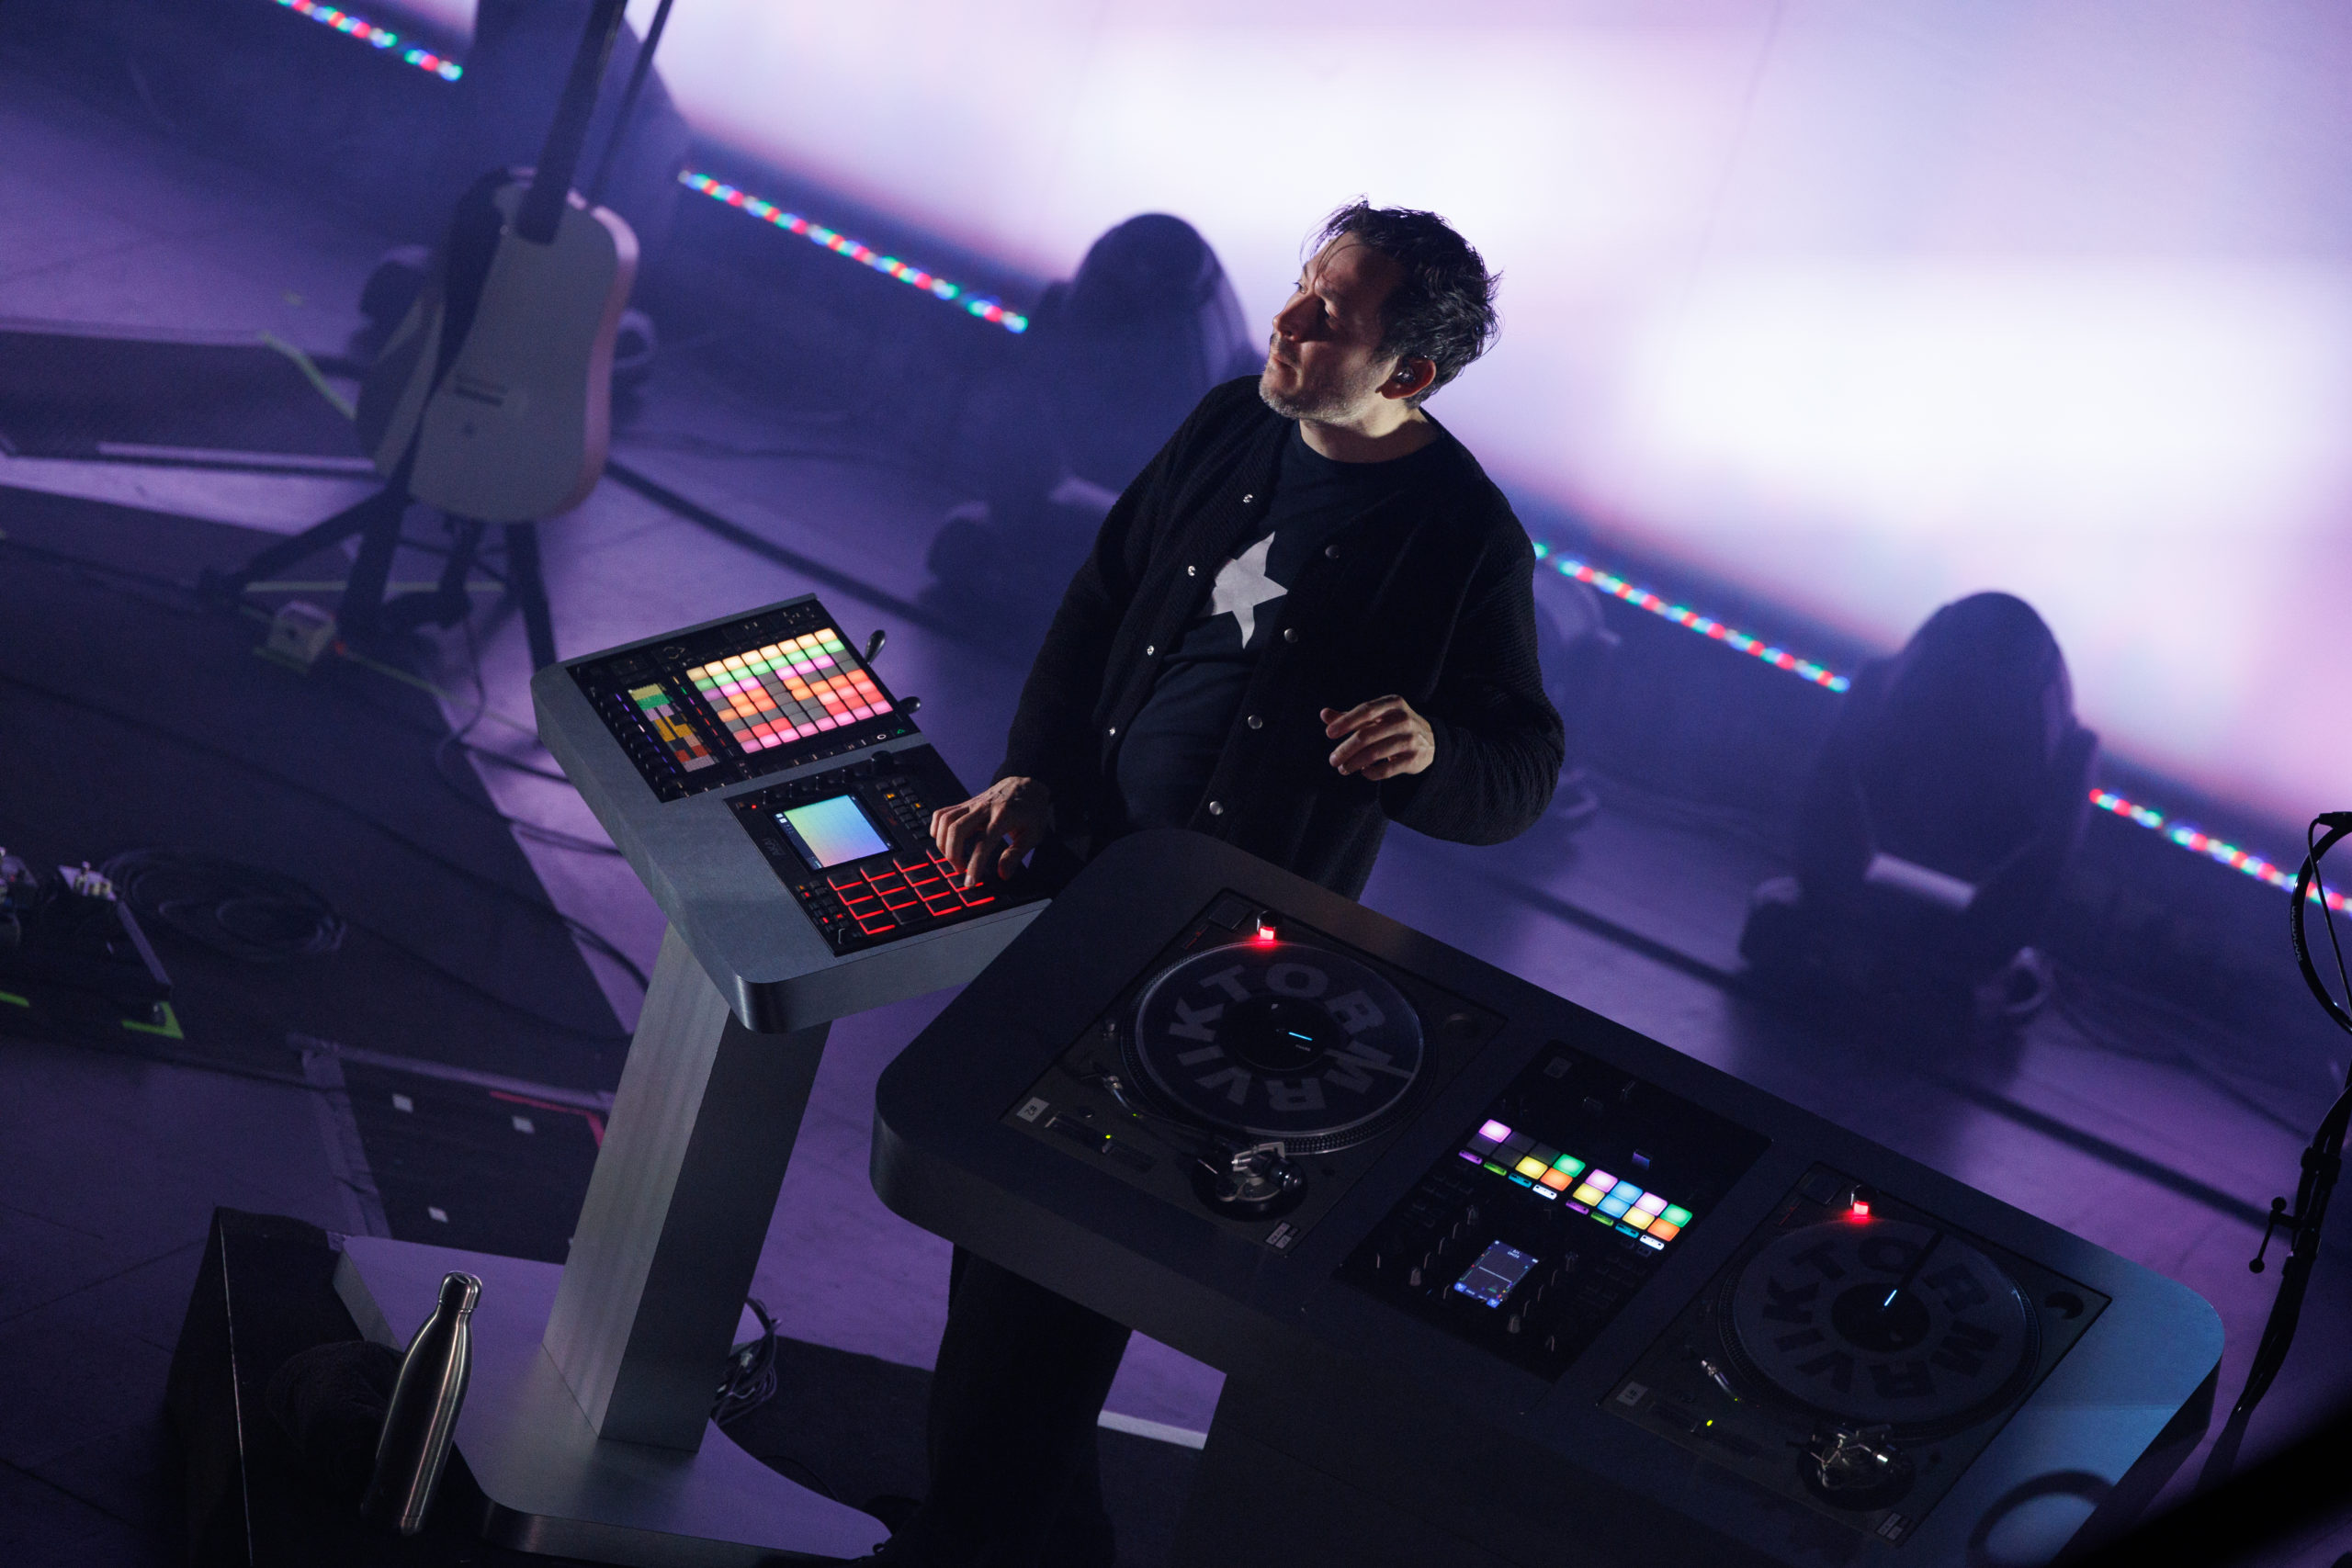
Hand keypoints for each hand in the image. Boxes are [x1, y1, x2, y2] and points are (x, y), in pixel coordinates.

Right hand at [931, 777, 1051, 887]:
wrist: (1027, 785)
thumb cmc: (1032, 811)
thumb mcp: (1033, 834)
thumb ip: (1016, 855)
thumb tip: (1003, 874)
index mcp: (1003, 817)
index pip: (983, 844)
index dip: (974, 866)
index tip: (970, 882)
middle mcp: (984, 809)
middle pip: (957, 830)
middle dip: (953, 855)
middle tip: (961, 869)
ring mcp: (972, 804)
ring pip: (945, 820)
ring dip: (943, 843)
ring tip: (953, 857)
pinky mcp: (965, 804)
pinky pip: (942, 813)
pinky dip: (937, 828)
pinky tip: (944, 840)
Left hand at [1321, 697, 1434, 780]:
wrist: (1430, 742)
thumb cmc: (1393, 726)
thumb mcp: (1376, 717)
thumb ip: (1351, 717)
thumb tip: (1323, 714)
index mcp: (1392, 703)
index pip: (1365, 711)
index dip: (1346, 722)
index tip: (1329, 734)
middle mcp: (1403, 719)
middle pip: (1366, 735)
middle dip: (1346, 749)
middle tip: (1332, 760)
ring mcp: (1410, 739)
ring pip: (1374, 753)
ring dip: (1354, 763)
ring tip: (1343, 769)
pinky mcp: (1414, 759)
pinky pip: (1386, 769)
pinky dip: (1370, 773)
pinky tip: (1363, 772)